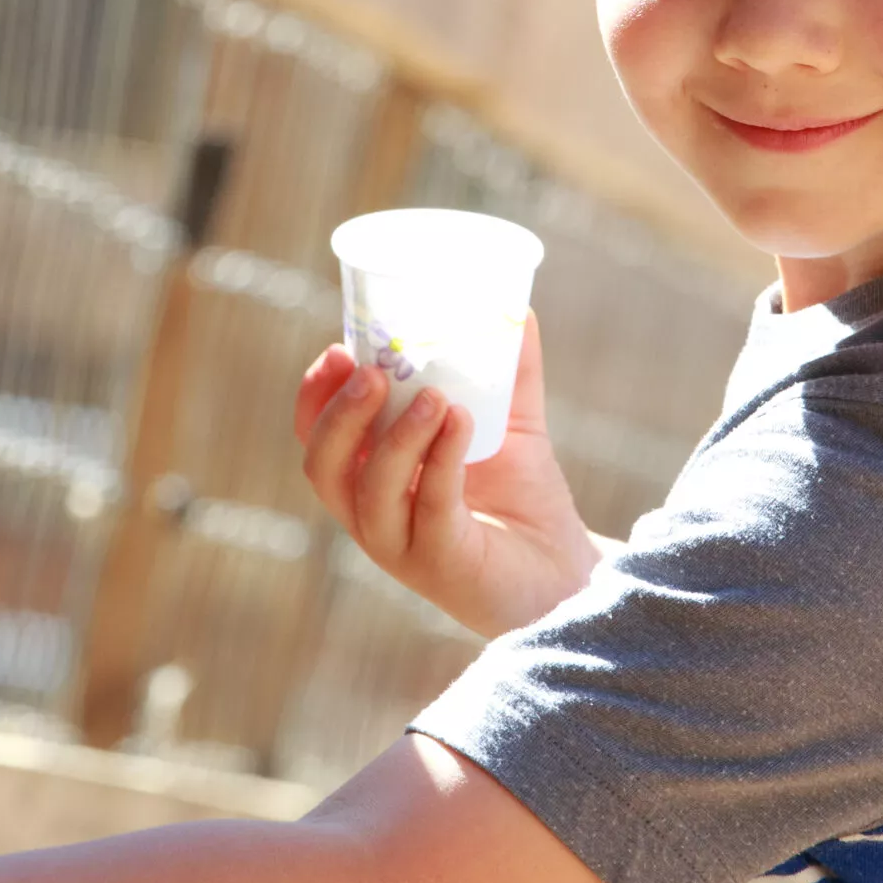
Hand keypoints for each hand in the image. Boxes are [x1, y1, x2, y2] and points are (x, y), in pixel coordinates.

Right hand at [295, 314, 599, 637]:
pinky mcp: (443, 567)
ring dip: (394, 438)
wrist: (567, 573)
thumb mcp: (514, 425)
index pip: (318, 441)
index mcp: (373, 480)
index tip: (338, 350)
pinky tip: (464, 424)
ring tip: (436, 397)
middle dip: (339, 416)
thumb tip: (517, 308)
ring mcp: (404, 547)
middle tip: (375, 373)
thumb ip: (510, 371)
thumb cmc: (527, 502)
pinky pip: (430, 510)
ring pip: (369, 494)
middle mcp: (375, 517)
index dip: (315, 397)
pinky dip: (441, 461)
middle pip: (324, 468)